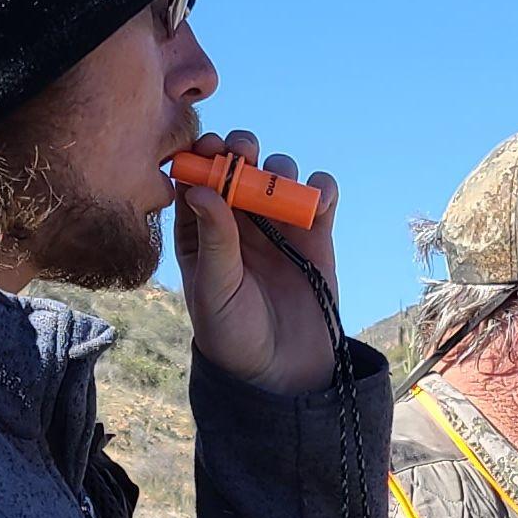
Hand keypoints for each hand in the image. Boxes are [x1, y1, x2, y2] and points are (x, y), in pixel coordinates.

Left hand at [174, 127, 343, 396]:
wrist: (282, 370)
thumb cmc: (234, 334)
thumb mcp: (215, 289)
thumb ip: (213, 239)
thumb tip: (200, 189)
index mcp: (202, 231)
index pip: (197, 179)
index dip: (200, 157)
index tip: (206, 148)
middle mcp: (239, 220)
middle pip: (238, 166)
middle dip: (241, 150)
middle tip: (243, 151)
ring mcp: (277, 224)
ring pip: (278, 173)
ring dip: (279, 168)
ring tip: (278, 185)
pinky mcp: (315, 234)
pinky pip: (319, 195)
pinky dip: (320, 187)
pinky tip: (315, 200)